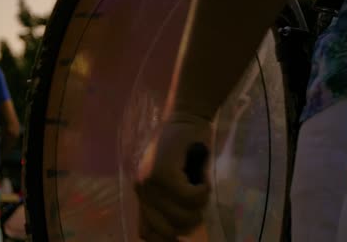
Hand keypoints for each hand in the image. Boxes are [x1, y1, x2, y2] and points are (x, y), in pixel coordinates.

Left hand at [136, 112, 211, 240]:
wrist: (186, 116)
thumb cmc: (186, 147)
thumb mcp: (176, 180)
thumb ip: (170, 204)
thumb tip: (180, 234)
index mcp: (143, 195)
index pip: (147, 233)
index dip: (167, 240)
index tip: (184, 238)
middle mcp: (142, 190)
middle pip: (169, 231)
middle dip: (191, 221)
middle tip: (198, 200)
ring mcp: (150, 182)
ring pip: (183, 216)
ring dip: (200, 206)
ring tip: (199, 186)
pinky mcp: (163, 173)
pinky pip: (192, 198)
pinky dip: (204, 191)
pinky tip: (202, 177)